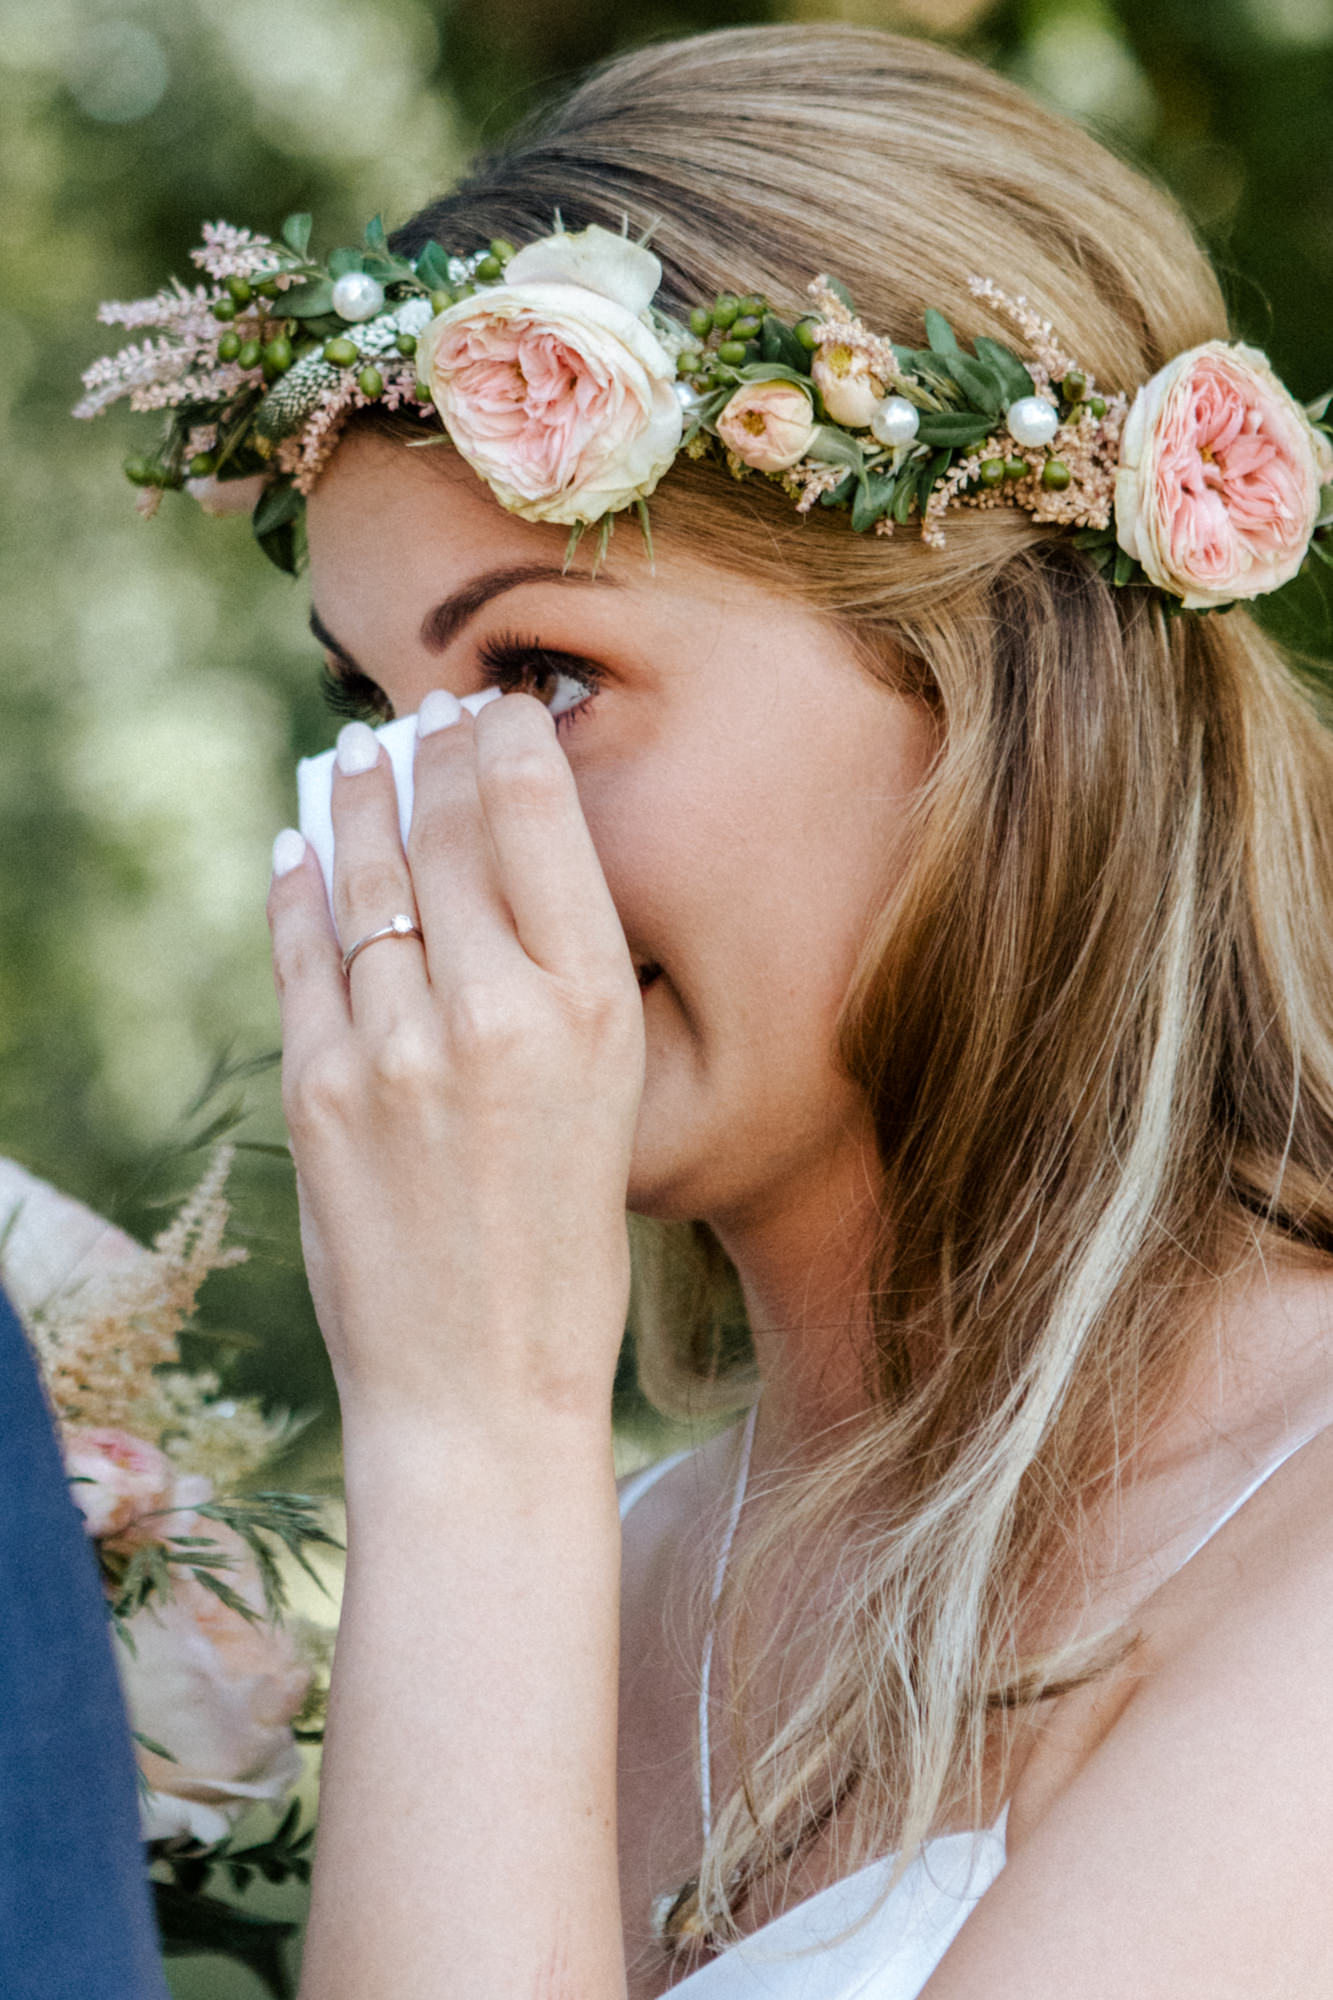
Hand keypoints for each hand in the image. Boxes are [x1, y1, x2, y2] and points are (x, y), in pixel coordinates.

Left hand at [267, 693, 644, 1435]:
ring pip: (364, 878)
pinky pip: (303, 952)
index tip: (494, 709)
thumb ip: (557, 985)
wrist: (476, 1391)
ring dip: (357, 803)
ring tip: (356, 754)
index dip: (506, 745)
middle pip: (448, 830)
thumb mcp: (610, 1102)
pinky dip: (298, 889)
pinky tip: (299, 848)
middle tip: (425, 710)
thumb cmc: (565, 1256)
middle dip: (434, 753)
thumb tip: (498, 872)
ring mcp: (396, 1048)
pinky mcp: (318, 1089)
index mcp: (595, 1008)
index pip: (537, 820)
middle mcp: (497, 1010)